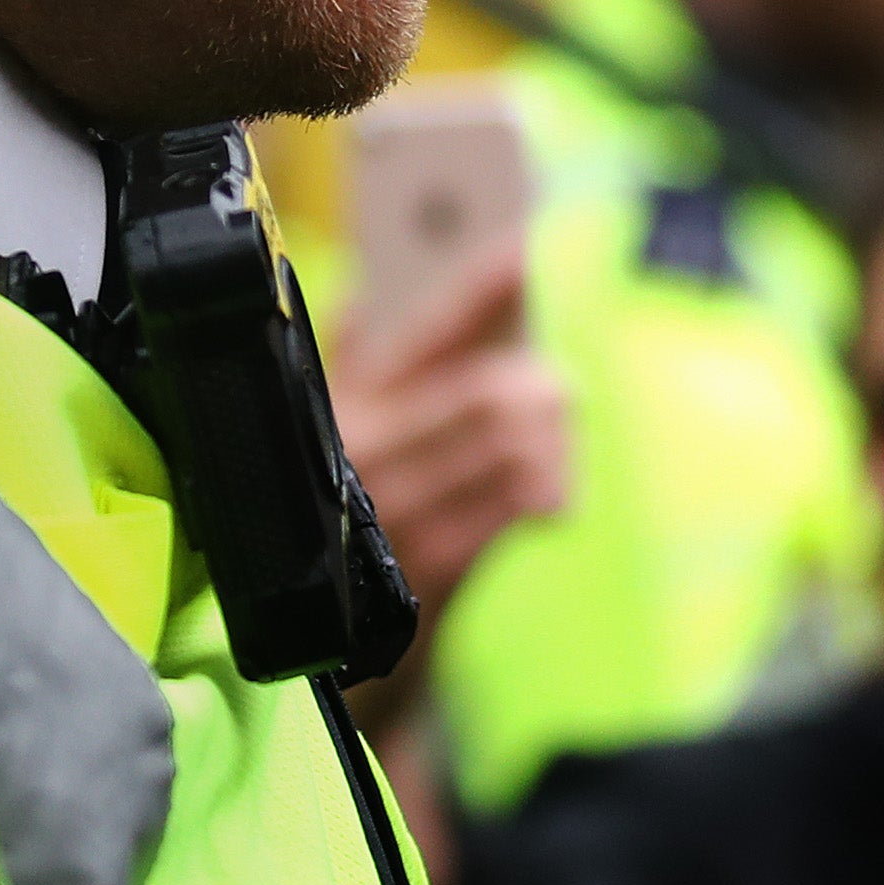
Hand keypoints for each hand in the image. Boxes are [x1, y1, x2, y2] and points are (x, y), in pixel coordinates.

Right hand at [327, 249, 569, 617]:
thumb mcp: (328, 425)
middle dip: (536, 384)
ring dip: (551, 434)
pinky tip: (552, 481)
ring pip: (512, 448)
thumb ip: (353, 354)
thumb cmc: (345, 502)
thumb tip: (375, 285)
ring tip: (554, 430)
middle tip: (553, 381)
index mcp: (343, 409)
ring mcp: (401, 517)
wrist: (334, 634)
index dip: (475, 291)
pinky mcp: (436, 569)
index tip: (517, 250)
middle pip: (486, 396)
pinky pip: (518, 506)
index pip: (423, 334)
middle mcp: (366, 459)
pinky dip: (550, 483)